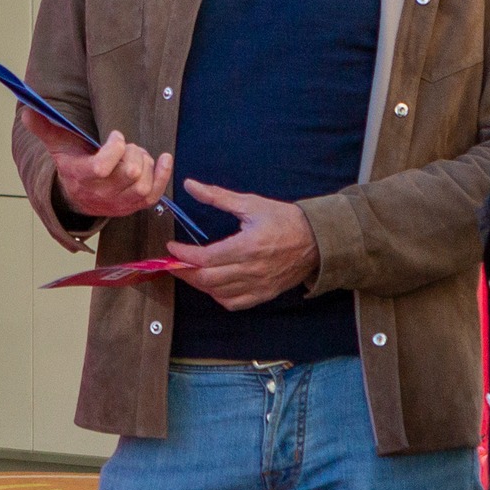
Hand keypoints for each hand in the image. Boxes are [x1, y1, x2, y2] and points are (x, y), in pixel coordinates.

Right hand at [22, 109, 171, 221]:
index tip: (116, 136)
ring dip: (146, 163)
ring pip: (142, 184)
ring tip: (136, 154)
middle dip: (133, 152)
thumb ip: (44, 127)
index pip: (102, 167)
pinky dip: (163, 175)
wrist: (78, 196)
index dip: (115, 148)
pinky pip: (155, 196)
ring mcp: (118, 203)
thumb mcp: (57, 145)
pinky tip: (164, 159)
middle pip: (130, 174)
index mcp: (81, 177)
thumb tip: (27, 110)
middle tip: (127, 146)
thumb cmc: (72, 163)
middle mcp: (101, 194)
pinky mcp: (133, 206)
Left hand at [165, 181, 318, 310]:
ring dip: (199, 284)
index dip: (184, 255)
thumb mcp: (251, 203)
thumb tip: (191, 186)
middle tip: (173, 263)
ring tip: (190, 271)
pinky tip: (213, 285)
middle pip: (207, 279)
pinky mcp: (264, 294)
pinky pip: (234, 303)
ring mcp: (258, 285)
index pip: (206, 257)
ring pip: (218, 293)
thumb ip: (218, 197)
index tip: (172, 248)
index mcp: (248, 246)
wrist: (317, 240)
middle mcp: (252, 269)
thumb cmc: (285, 219)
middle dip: (184, 272)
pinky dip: (218, 296)